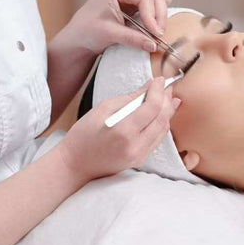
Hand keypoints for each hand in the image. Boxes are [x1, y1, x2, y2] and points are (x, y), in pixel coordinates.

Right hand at [57, 77, 180, 181]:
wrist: (75, 165)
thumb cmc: (83, 136)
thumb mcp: (101, 109)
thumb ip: (128, 99)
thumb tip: (147, 88)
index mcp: (123, 131)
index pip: (152, 107)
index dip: (158, 91)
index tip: (159, 79)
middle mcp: (135, 146)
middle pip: (162, 119)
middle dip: (166, 100)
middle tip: (166, 86)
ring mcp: (139, 156)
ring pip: (163, 130)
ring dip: (167, 112)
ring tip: (168, 96)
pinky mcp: (140, 160)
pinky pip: (157, 139)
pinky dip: (162, 124)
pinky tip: (163, 113)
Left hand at [60, 0, 173, 54]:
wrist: (79, 35)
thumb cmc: (88, 30)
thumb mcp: (109, 34)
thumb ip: (133, 38)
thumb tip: (155, 45)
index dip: (153, 15)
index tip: (156, 34)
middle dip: (159, 15)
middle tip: (158, 37)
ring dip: (162, 13)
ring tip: (157, 32)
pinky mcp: (138, 1)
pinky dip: (161, 10)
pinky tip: (156, 25)